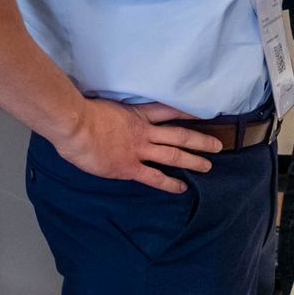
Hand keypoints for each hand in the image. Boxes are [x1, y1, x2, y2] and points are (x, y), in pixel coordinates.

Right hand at [53, 98, 222, 193]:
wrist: (75, 125)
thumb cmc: (83, 114)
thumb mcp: (105, 106)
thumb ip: (116, 115)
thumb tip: (113, 119)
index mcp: (137, 115)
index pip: (169, 110)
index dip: (188, 112)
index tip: (204, 114)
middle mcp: (144, 131)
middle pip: (179, 135)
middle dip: (200, 140)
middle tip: (218, 145)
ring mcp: (139, 150)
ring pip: (173, 155)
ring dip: (193, 160)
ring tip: (208, 166)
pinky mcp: (130, 167)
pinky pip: (154, 177)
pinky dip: (170, 183)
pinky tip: (182, 187)